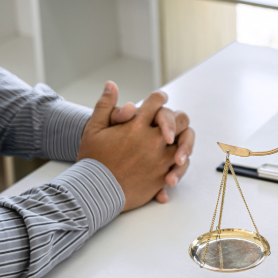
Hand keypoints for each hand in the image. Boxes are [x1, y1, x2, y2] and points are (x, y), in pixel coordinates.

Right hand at [78, 82, 178, 211]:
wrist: (94, 192)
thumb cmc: (93, 160)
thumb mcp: (93, 129)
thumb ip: (105, 105)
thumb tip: (111, 85)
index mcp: (136, 125)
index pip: (157, 101)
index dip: (159, 98)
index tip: (158, 101)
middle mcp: (152, 140)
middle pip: (180, 119)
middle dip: (176, 119)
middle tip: (170, 124)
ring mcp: (160, 159)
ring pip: (185, 143)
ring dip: (182, 141)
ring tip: (174, 143)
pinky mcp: (162, 176)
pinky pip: (180, 166)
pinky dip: (179, 165)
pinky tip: (173, 163)